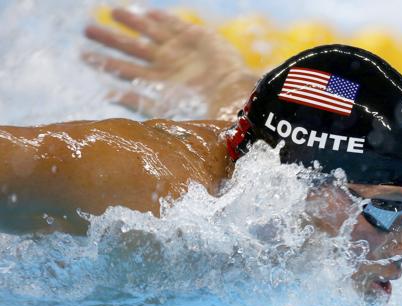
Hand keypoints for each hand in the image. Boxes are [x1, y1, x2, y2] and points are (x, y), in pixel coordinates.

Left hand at [83, 8, 258, 119]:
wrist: (230, 95)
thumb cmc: (199, 108)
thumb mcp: (162, 108)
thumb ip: (135, 100)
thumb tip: (105, 97)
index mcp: (157, 84)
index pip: (124, 70)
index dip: (104, 62)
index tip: (83, 54)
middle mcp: (165, 66)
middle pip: (131, 49)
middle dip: (110, 38)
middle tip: (87, 29)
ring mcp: (180, 50)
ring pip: (150, 32)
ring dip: (132, 22)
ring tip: (113, 12)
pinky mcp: (196, 37)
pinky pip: (175, 24)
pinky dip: (162, 18)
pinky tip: (148, 11)